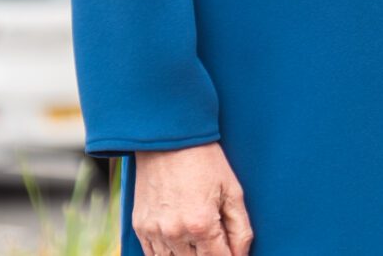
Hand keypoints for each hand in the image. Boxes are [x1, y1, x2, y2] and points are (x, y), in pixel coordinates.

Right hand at [131, 143, 252, 255]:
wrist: (169, 139)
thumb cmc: (205, 161)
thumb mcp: (232, 191)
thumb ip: (240, 229)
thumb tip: (241, 255)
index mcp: (201, 224)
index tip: (232, 252)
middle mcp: (175, 232)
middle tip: (215, 240)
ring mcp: (154, 231)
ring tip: (198, 240)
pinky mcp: (140, 227)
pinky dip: (168, 255)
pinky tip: (179, 243)